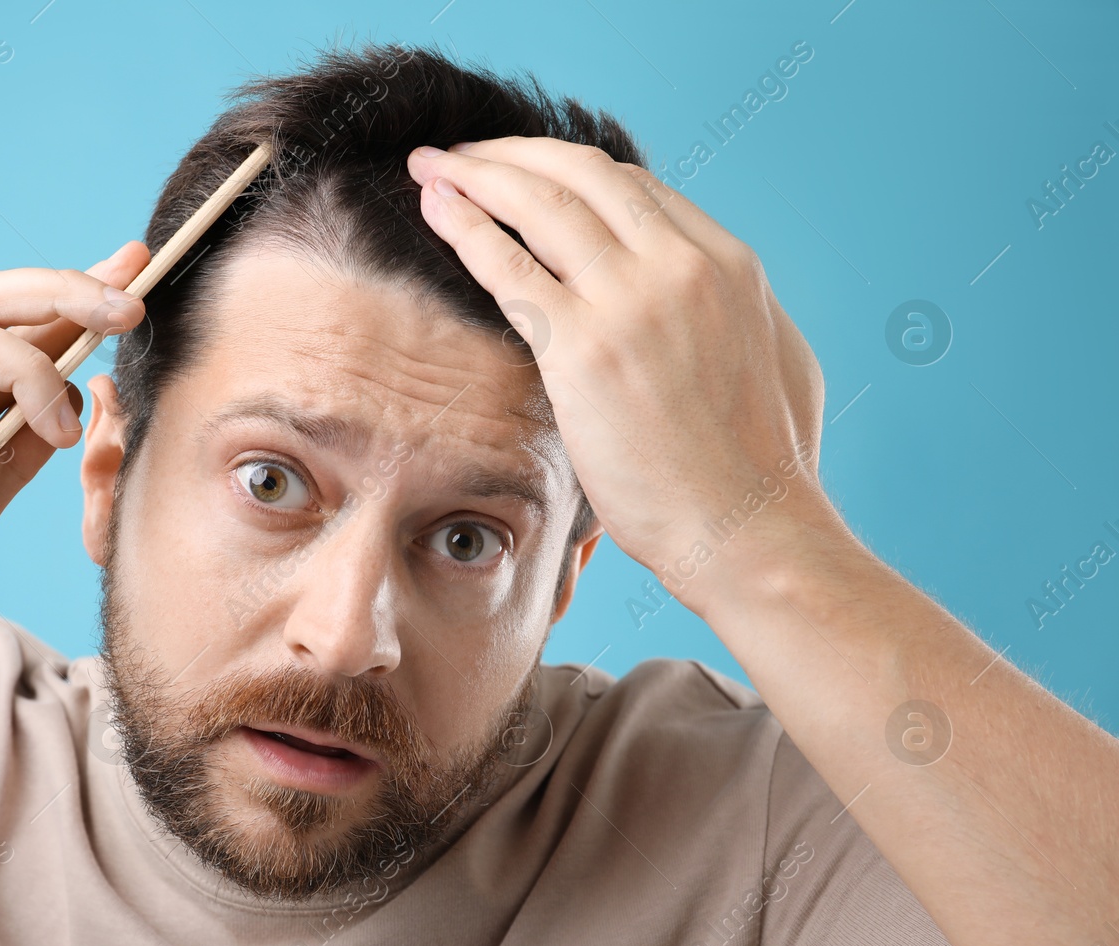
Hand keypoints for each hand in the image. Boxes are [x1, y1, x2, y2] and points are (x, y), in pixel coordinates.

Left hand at [407, 139, 835, 613]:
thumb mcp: (776, 359)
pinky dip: (466, 226)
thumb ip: (736, 313)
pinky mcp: (583, 348)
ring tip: (431, 166)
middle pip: (582, 175)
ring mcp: (632, 301)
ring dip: (477, 174)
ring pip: (540, 204)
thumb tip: (712, 299)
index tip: (526, 176)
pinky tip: (435, 209)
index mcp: (728, 264)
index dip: (568, 174)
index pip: (633, 189)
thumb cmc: (763, 469)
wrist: (749, 528)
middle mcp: (681, 265)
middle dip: (513, 154)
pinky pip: (509, 266)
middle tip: (464, 155)